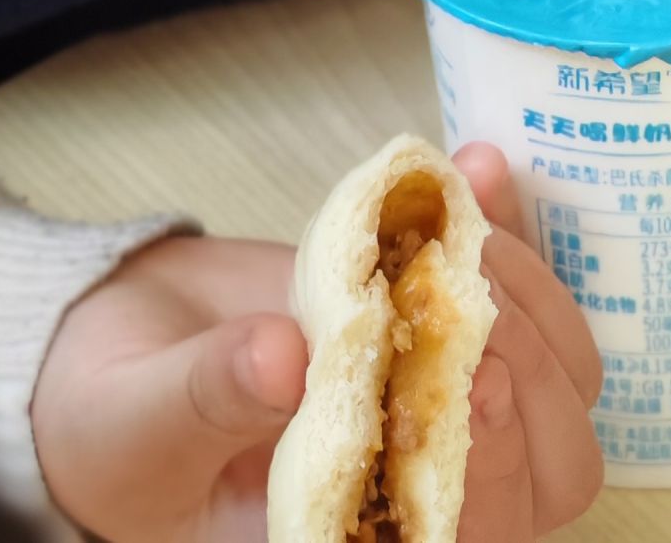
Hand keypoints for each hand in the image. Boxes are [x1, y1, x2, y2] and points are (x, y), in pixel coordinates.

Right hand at [30, 147, 603, 542]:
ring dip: (532, 295)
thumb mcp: (140, 422)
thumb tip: (284, 359)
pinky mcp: (436, 329)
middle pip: (546, 468)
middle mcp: (418, 494)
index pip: (467, 534)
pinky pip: (514, 297)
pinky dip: (510, 230)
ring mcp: (439, 407)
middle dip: (530, 370)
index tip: (485, 377)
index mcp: (356, 541)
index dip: (497, 468)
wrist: (112, 357)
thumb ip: (208, 396)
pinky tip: (477, 165)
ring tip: (465, 219)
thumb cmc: (114, 427)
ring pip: (557, 383)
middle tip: (470, 281)